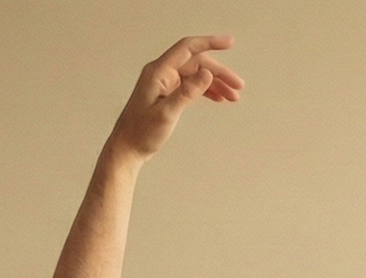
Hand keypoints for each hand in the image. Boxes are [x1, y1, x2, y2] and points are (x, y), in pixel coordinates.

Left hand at [107, 35, 242, 160]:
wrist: (127, 147)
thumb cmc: (141, 132)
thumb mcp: (167, 113)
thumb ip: (187, 92)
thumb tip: (207, 74)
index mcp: (159, 72)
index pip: (188, 49)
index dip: (209, 43)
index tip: (229, 42)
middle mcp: (162, 73)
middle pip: (197, 63)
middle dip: (219, 72)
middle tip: (238, 86)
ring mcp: (165, 83)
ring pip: (197, 75)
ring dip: (216, 83)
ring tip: (233, 96)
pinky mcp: (168, 94)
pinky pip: (192, 85)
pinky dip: (207, 90)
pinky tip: (219, 98)